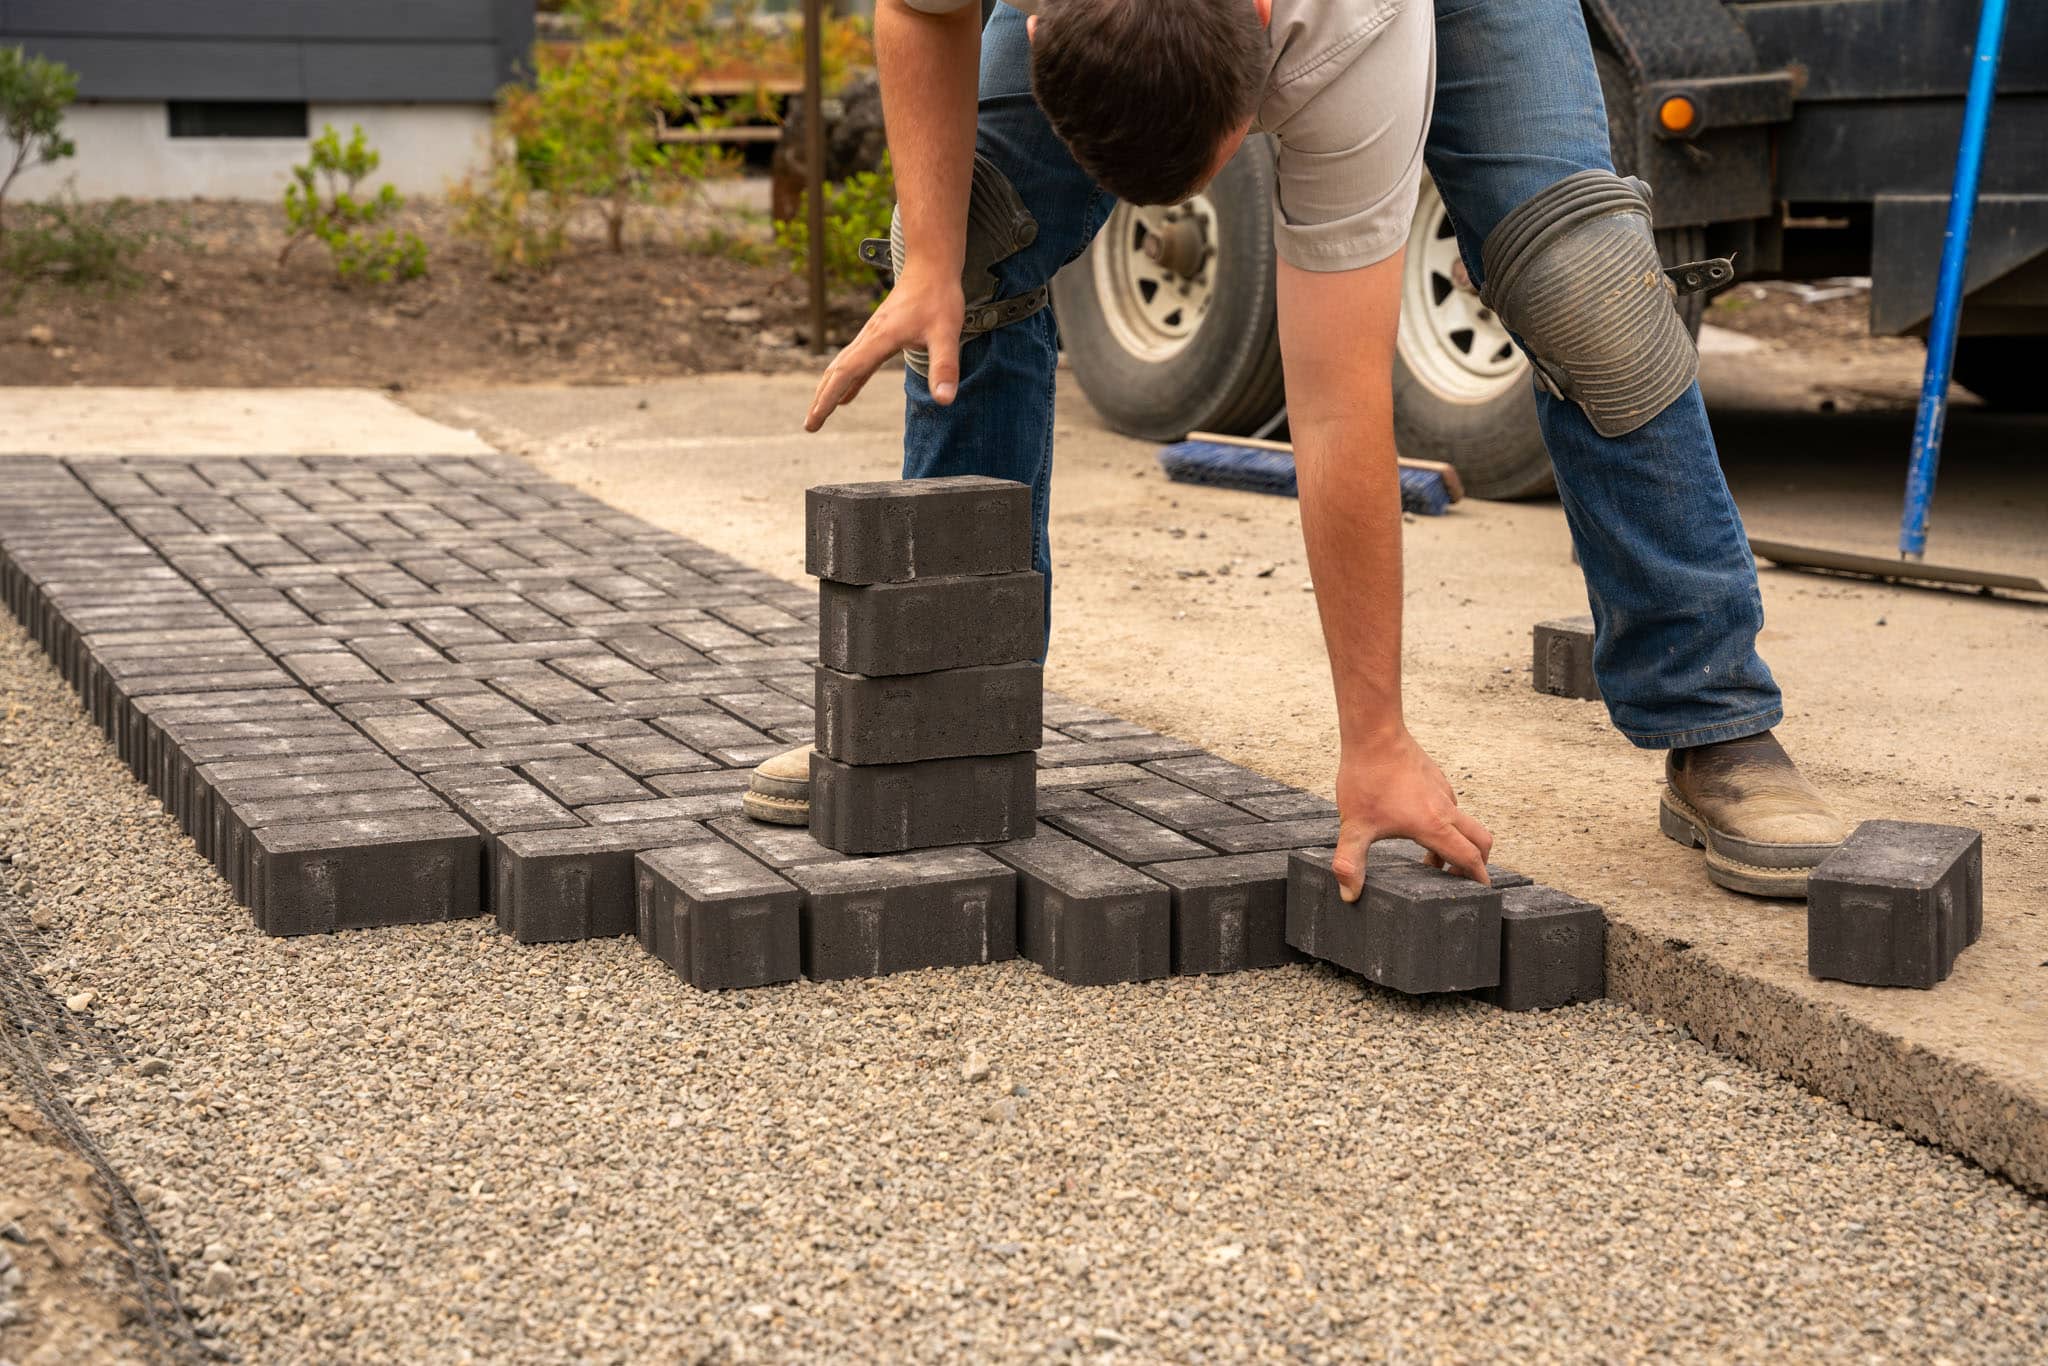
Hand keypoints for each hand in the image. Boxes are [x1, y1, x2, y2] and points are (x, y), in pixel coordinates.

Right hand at [804, 266, 965, 431]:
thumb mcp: (947, 333)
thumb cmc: (939, 297)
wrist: (931, 266)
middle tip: (809, 425)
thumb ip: (944, 366)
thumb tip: (944, 400)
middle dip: (821, 399)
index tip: (814, 420)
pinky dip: (848, 380)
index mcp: (880, 339)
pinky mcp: (880, 334)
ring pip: (842, 365)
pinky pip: (857, 362)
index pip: (846, 373)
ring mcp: (872, 334)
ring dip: (829, 389)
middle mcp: (869, 337)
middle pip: (836, 371)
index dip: (828, 398)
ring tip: (820, 413)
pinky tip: (847, 396)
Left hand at [1330, 727, 1494, 900]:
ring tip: (1428, 858)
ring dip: (1456, 843)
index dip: (1478, 879)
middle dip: (1477, 863)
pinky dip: (1445, 823)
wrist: (1373, 735)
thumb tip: (1349, 895)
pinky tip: (1417, 824)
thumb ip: (1350, 863)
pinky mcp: (1436, 778)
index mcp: (1433, 825)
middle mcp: (1445, 809)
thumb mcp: (1354, 827)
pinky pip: (1450, 806)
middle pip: (1480, 840)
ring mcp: (1443, 791)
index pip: (1469, 858)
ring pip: (1464, 823)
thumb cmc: (1365, 779)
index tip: (1481, 895)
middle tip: (1456, 880)